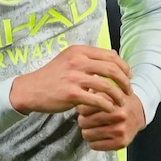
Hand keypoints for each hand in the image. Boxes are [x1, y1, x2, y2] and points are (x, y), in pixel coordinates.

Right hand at [8, 44, 129, 114]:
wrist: (30, 90)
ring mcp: (74, 77)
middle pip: (111, 69)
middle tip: (129, 90)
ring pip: (106, 85)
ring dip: (118, 95)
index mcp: (79, 51)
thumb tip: (112, 53)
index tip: (128, 75)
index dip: (124, 66)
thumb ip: (89, 57)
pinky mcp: (71, 94)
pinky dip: (107, 106)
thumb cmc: (51, 76)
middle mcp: (77, 61)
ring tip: (122, 102)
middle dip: (125, 81)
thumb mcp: (68, 59)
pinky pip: (97, 100)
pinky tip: (110, 109)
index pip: (110, 55)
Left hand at [77, 92, 145, 150]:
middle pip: (84, 122)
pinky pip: (95, 146)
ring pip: (88, 135)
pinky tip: (98, 137)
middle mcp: (118, 117)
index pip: (83, 109)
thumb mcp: (108, 92)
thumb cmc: (120, 102)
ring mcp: (120, 131)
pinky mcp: (121, 143)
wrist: (140, 112)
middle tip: (87, 120)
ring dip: (87, 132)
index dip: (81, 110)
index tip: (85, 110)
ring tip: (92, 128)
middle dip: (83, 121)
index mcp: (113, 103)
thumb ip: (93, 93)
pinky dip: (93, 142)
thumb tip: (77, 99)